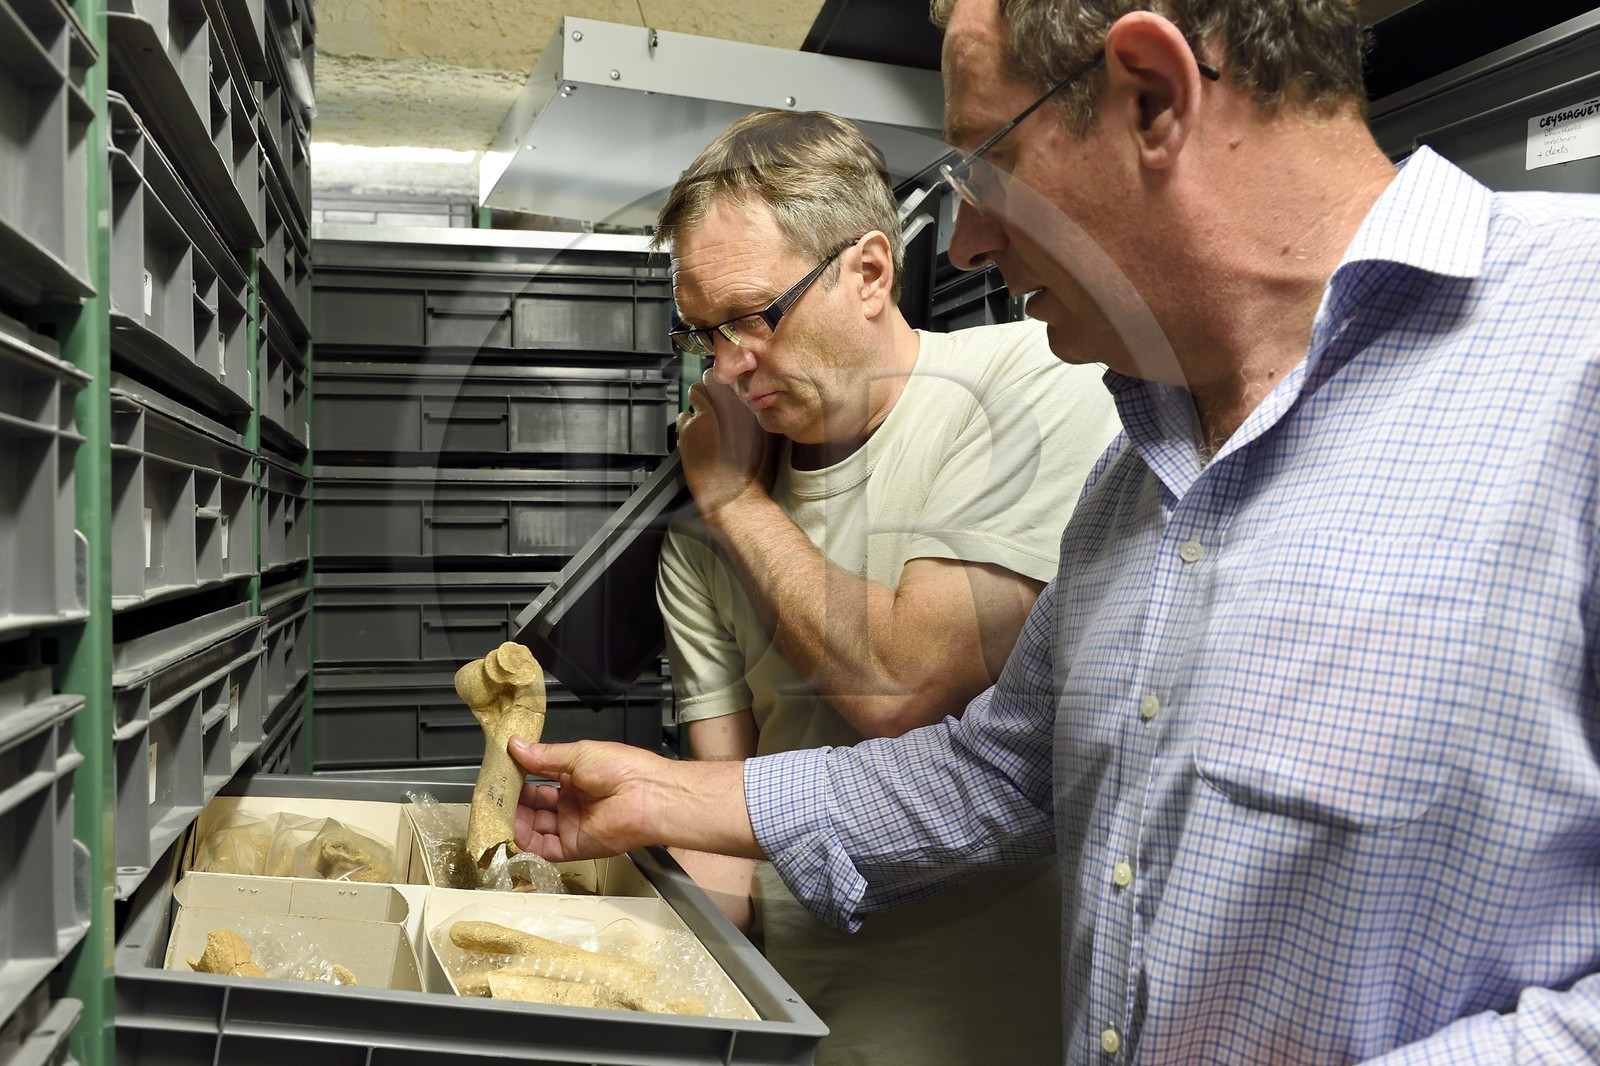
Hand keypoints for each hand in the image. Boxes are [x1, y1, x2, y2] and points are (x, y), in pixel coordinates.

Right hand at [509, 738, 662, 861]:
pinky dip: (525, 843)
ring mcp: (572, 825)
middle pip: (533, 805)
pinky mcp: (573, 847)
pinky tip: (510, 832)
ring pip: (534, 827)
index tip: (498, 773)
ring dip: (514, 821)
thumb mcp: (578, 754)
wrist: (647, 796)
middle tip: (491, 795)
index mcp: (576, 777)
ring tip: (495, 812)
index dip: (518, 777)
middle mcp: (572, 802)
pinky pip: (543, 848)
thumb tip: (516, 745)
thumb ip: (544, 756)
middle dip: (512, 801)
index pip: (538, 778)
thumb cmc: (622, 769)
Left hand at [676, 369, 777, 517]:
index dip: (724, 381)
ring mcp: (699, 417)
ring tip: (709, 423)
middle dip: (710, 390)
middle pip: (705, 380)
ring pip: (692, 397)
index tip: (726, 388)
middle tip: (717, 404)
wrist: (734, 498)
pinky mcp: (685, 432)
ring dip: (699, 406)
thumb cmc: (754, 473)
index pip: (725, 375)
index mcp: (742, 403)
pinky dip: (689, 424)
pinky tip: (699, 437)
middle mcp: (719, 405)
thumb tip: (759, 401)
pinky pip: (683, 418)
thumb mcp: (769, 437)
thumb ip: (762, 413)